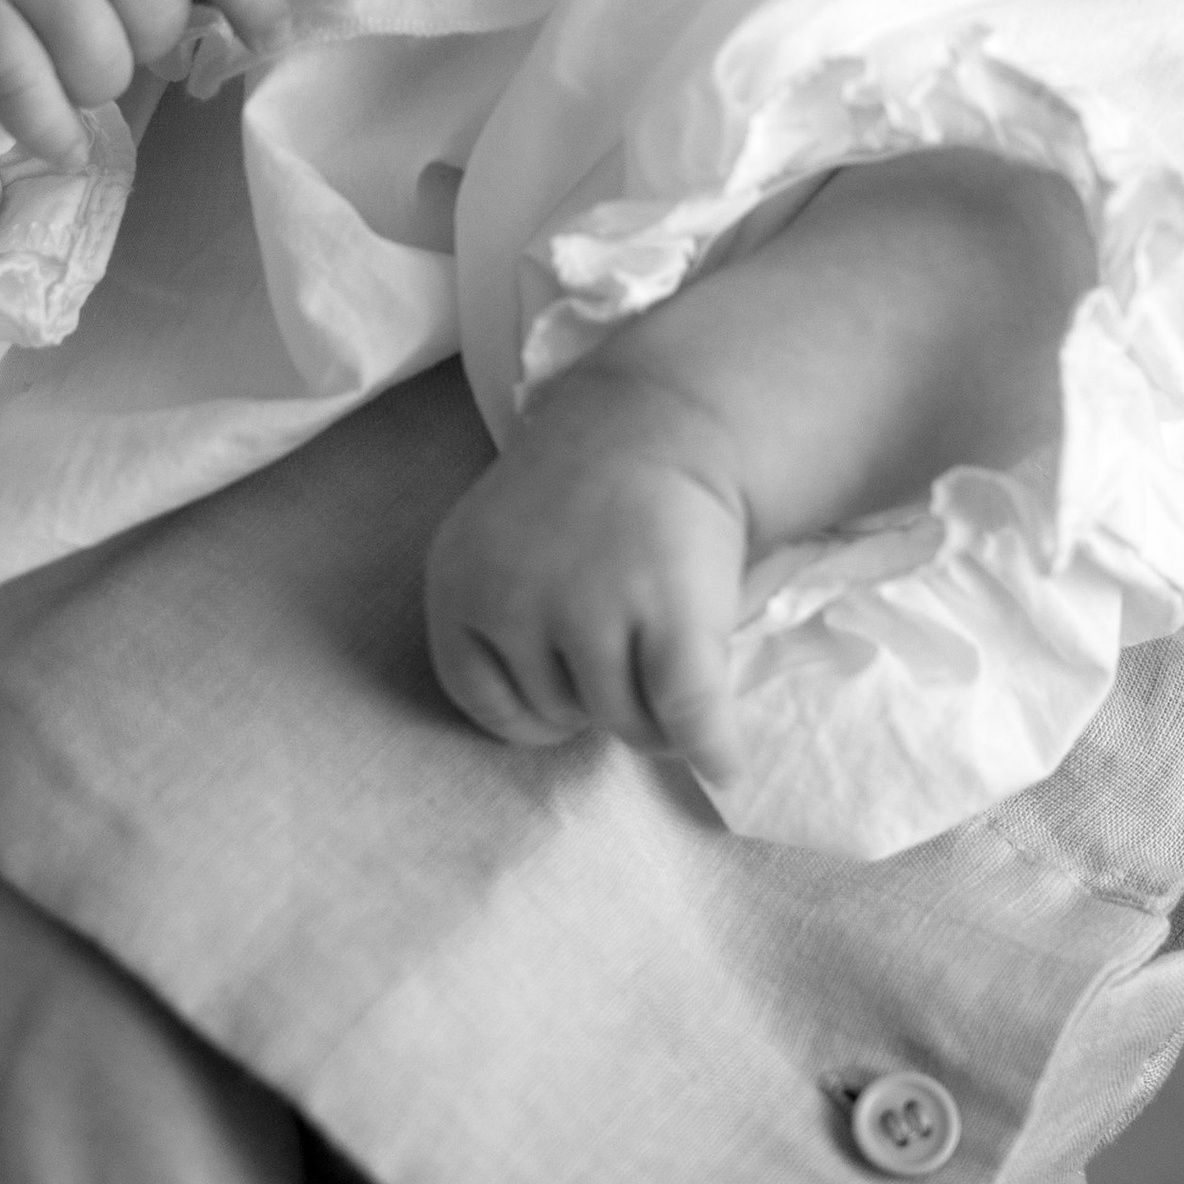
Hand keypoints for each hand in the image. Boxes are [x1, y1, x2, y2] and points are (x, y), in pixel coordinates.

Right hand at [0, 0, 286, 169]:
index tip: (266, 40)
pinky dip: (54, 132)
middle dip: (145, 42)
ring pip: (102, 65)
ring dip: (95, 85)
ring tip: (67, 56)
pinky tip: (66, 144)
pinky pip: (29, 96)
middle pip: (159, 16)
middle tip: (106, 23)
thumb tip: (258, 31)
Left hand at [424, 353, 750, 793]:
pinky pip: (686, 715)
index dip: (533, 707)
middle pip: (560, 717)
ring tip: (667, 643)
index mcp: (458, 584)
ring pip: (625, 724)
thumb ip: (499, 625)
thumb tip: (547, 732)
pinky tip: (726, 765)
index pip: (484, 702)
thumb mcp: (498, 545)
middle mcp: (512, 601)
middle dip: (598, 694)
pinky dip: (711, 748)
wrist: (662, 418)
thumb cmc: (584, 498)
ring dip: (656, 710)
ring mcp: (590, 608)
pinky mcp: (670, 616)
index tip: (567, 678)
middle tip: (628, 627)